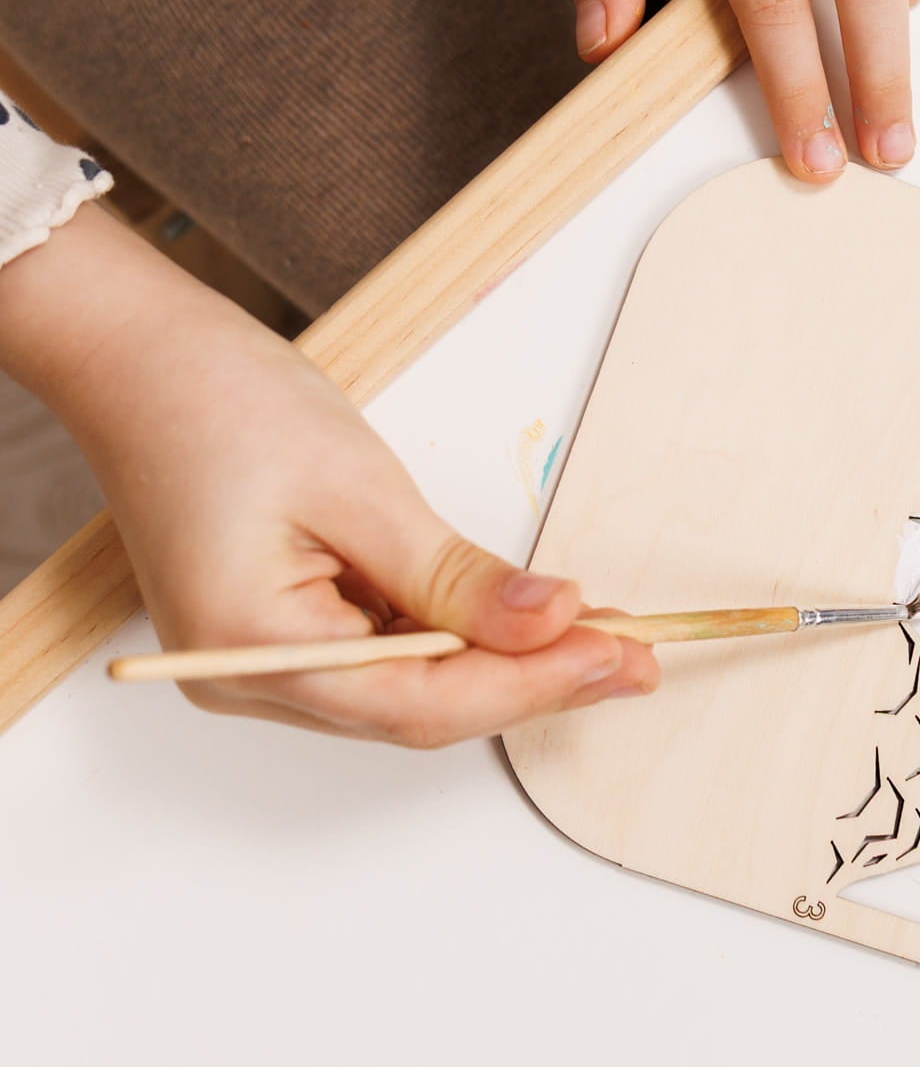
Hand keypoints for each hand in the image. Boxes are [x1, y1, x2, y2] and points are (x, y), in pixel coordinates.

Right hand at [0, 208, 659, 743]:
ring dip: (506, 665)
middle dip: (533, 682)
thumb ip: (457, 576)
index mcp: (249, 649)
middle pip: (419, 710)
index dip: (529, 687)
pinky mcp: (281, 631)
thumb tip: (556, 623)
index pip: (419, 704)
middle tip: (636, 655)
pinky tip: (528, 621)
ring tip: (603, 636)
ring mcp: (260, 661)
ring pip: (410, 690)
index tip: (618, 656)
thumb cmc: (222, 402)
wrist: (137, 355)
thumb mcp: (362, 488)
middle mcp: (246, 678)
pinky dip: (461, 640)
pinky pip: (387, 656)